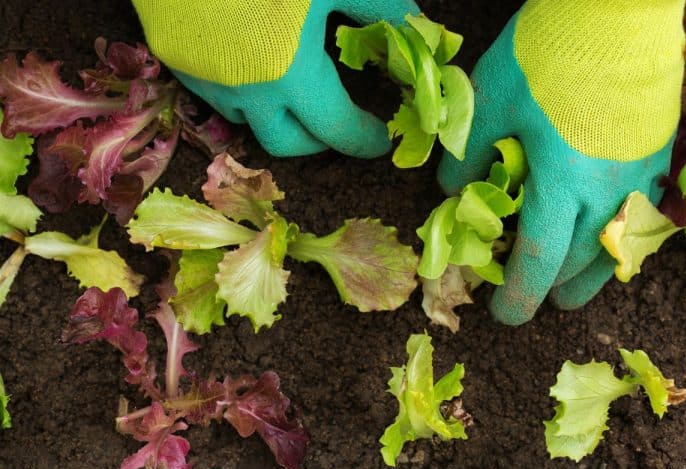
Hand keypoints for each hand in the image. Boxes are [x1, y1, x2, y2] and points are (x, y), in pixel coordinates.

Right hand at [132, 0, 418, 157]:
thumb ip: (381, 8)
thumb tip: (417, 31)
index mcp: (289, 71)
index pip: (336, 129)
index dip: (364, 139)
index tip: (380, 139)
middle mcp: (243, 89)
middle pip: (286, 144)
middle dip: (318, 141)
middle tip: (338, 121)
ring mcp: (203, 78)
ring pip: (247, 121)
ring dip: (276, 115)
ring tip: (292, 86)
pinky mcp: (173, 59)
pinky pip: (214, 92)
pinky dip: (241, 90)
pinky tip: (249, 58)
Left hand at [438, 0, 685, 324]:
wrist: (613, 11)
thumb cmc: (545, 55)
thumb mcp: (488, 103)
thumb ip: (468, 156)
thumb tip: (452, 195)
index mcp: (561, 183)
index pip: (539, 259)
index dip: (519, 295)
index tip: (505, 317)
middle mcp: (606, 191)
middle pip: (579, 261)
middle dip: (552, 286)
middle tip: (534, 296)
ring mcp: (638, 175)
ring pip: (617, 248)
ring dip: (590, 274)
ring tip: (571, 289)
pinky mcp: (655, 154)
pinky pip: (639, 216)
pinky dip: (616, 238)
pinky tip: (604, 235)